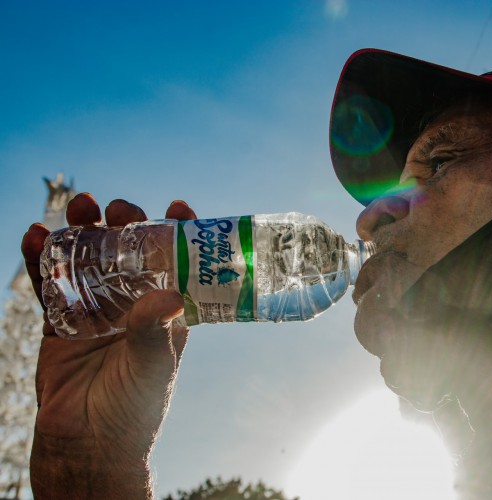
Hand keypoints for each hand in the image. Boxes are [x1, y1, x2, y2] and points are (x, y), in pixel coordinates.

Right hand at [22, 194, 196, 498]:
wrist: (87, 446)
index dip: (177, 235)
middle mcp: (132, 307)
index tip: (177, 207)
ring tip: (80, 206)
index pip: (176, 265)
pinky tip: (34, 234)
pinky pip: (49, 285)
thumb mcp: (153, 368)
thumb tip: (167, 295)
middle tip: (120, 208)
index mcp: (166, 314)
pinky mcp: (60, 324)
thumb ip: (155, 332)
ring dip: (83, 232)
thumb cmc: (133, 411)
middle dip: (125, 225)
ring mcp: (94, 312)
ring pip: (88, 262)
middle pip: (129, 255)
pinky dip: (40, 260)